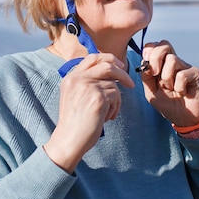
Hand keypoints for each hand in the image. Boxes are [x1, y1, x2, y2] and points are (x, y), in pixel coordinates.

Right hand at [43, 53, 133, 172]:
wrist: (69, 140)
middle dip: (121, 72)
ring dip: (116, 100)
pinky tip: (107, 118)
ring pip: (113, 84)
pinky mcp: (98, 97)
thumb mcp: (74, 96)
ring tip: (108, 113)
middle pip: (106, 65)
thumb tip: (111, 74)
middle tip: (129, 83)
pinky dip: (115, 108)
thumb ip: (87, 83)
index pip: (92, 58)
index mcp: (71, 77)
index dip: (108, 59)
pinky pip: (116, 96)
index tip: (118, 66)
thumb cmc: (74, 123)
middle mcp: (77, 78)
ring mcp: (87, 86)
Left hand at [139, 40, 198, 126]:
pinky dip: (179, 86)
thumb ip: (146, 77)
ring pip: (172, 60)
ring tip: (171, 89)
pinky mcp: (196, 73)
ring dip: (167, 78)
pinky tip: (182, 92)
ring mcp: (186, 66)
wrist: (183, 118)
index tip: (146, 64)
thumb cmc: (167, 103)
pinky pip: (182, 74)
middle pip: (164, 45)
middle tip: (155, 74)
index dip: (150, 50)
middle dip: (155, 58)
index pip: (156, 45)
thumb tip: (145, 63)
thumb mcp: (151, 91)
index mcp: (163, 63)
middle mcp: (175, 62)